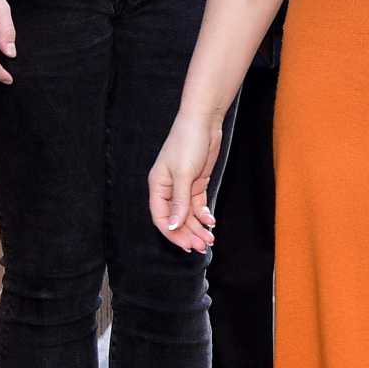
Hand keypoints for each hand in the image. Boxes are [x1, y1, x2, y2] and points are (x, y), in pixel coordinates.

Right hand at [148, 114, 221, 252]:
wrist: (203, 121)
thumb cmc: (188, 142)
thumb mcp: (184, 174)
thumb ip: (180, 202)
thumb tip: (174, 226)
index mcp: (158, 186)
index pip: (161, 217)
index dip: (172, 233)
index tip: (187, 245)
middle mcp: (168, 189)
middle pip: (176, 219)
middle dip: (188, 233)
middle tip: (202, 246)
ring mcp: (182, 186)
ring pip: (188, 214)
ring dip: (197, 227)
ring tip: (209, 239)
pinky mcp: (196, 183)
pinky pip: (197, 205)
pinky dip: (203, 214)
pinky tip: (210, 221)